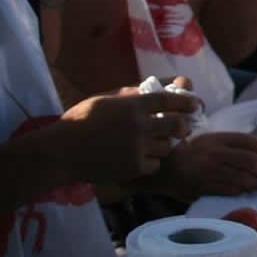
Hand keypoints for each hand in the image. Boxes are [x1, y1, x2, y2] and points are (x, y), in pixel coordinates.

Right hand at [53, 88, 197, 182]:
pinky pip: (155, 164)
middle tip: (183, 126)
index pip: (169, 99)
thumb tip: (150, 88)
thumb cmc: (79, 121)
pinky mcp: (134, 168)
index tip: (195, 103)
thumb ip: (129, 94)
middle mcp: (139, 126)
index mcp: (132, 105)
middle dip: (184, 125)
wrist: (61, 151)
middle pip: (177, 124)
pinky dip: (151, 161)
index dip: (186, 100)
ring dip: (164, 144)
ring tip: (154, 143)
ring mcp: (138, 148)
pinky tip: (139, 158)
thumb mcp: (103, 99)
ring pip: (167, 146)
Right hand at [156, 131, 256, 197]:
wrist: (166, 167)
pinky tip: (240, 190)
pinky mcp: (205, 185)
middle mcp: (216, 152)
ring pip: (243, 178)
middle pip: (250, 161)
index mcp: (219, 138)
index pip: (249, 142)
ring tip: (254, 184)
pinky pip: (232, 190)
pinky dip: (241, 191)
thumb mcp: (212, 142)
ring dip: (254, 183)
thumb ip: (233, 146)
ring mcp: (210, 169)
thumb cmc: (194, 155)